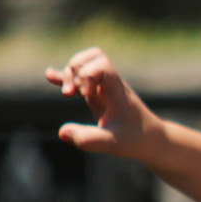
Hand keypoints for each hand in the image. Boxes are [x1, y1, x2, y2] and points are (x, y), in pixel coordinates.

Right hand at [46, 48, 164, 159]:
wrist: (150, 140)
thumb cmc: (134, 140)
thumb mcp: (112, 144)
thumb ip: (90, 139)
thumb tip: (63, 132)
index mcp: (116, 90)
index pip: (102, 63)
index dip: (87, 73)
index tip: (84, 95)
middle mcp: (111, 84)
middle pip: (92, 57)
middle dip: (75, 70)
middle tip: (71, 94)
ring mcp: (103, 87)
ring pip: (85, 64)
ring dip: (69, 74)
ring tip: (67, 94)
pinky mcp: (97, 94)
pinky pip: (80, 79)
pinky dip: (65, 77)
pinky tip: (50, 76)